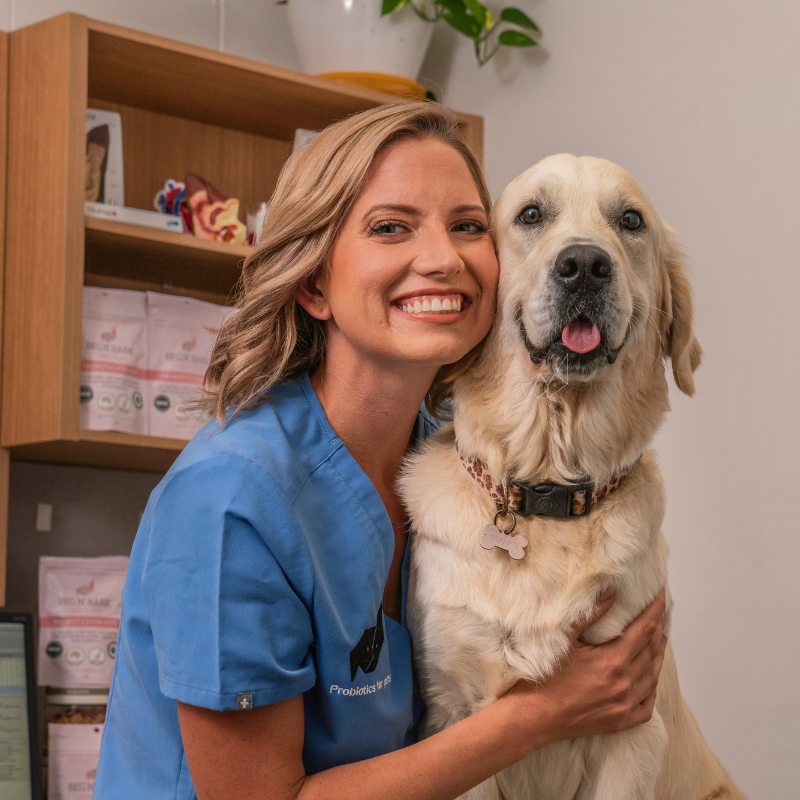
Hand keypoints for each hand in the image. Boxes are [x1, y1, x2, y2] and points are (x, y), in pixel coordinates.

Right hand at [510, 589, 667, 744]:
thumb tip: (611, 593)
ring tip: (660, 639)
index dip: (655, 611)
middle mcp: (624, 683)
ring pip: (653, 676)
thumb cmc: (547, 677)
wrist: (537, 716)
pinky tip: (651, 677)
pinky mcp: (621, 722)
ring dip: (658, 655)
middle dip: (658, 628)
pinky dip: (652, 689)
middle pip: (651, 650)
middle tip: (662, 613)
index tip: (661, 596)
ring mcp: (625, 705)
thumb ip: (591, 615)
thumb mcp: (566, 640)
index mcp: (612, 661)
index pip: (644, 630)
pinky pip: (648, 705)